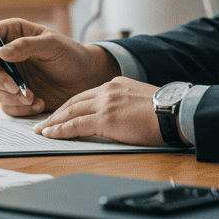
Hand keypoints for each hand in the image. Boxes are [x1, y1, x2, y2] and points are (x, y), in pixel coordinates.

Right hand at [0, 18, 121, 115]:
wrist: (87, 80)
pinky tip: (38, 103)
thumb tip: (0, 52)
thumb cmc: (72, 55)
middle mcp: (5, 56)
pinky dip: (19, 109)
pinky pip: (5, 106)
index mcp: (11, 34)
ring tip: (32, 98)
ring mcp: (8, 78)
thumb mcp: (52, 45)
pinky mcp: (15, 97)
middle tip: (16, 87)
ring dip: (8, 97)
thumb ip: (26, 46)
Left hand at [33, 77, 165, 146]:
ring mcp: (105, 103)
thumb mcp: (142, 99)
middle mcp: (107, 90)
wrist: (177, 112)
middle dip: (56, 113)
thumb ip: (125, 102)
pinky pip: (75, 125)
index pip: (86, 95)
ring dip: (53, 122)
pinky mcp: (105, 119)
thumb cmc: (166, 111)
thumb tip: (119, 116)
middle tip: (44, 122)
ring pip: (70, 112)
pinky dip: (60, 130)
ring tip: (42, 130)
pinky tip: (50, 135)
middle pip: (73, 101)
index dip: (70, 106)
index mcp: (116, 84)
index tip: (61, 113)